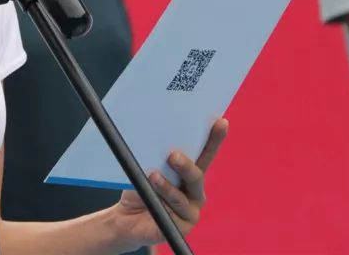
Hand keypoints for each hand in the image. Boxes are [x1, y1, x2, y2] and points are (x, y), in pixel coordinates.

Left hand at [110, 117, 228, 249]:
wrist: (127, 217)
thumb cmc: (139, 187)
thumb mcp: (144, 167)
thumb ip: (154, 156)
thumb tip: (154, 135)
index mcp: (190, 171)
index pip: (205, 153)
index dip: (214, 138)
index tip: (221, 121)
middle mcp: (196, 190)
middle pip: (196, 175)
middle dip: (185, 165)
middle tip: (172, 155)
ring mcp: (191, 209)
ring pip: (180, 197)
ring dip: (165, 187)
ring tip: (152, 177)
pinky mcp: (183, 227)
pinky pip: (172, 215)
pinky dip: (159, 205)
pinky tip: (150, 200)